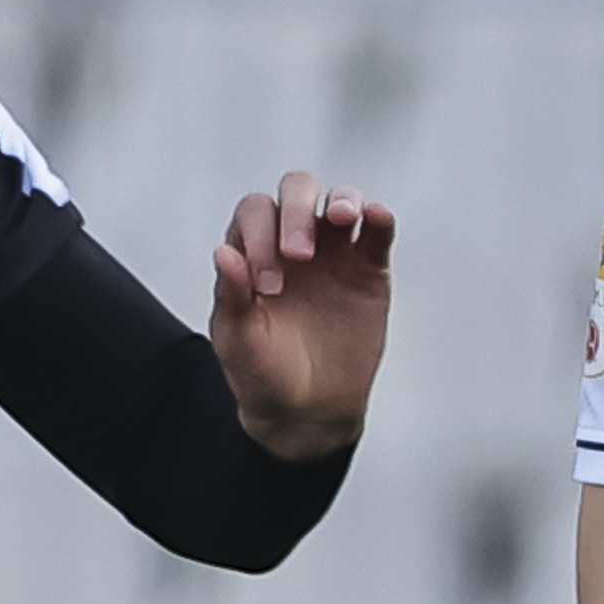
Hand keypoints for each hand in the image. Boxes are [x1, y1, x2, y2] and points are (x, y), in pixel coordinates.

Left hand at [208, 170, 394, 463]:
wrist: (306, 411)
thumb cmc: (263, 373)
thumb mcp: (237, 340)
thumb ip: (230, 297)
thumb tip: (224, 254)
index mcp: (253, 251)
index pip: (256, 213)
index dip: (259, 236)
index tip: (267, 285)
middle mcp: (293, 241)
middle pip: (297, 191)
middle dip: (297, 212)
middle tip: (300, 255)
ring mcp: (334, 252)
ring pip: (340, 200)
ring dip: (343, 200)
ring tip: (343, 217)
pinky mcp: (369, 270)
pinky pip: (377, 232)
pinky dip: (379, 218)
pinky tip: (376, 217)